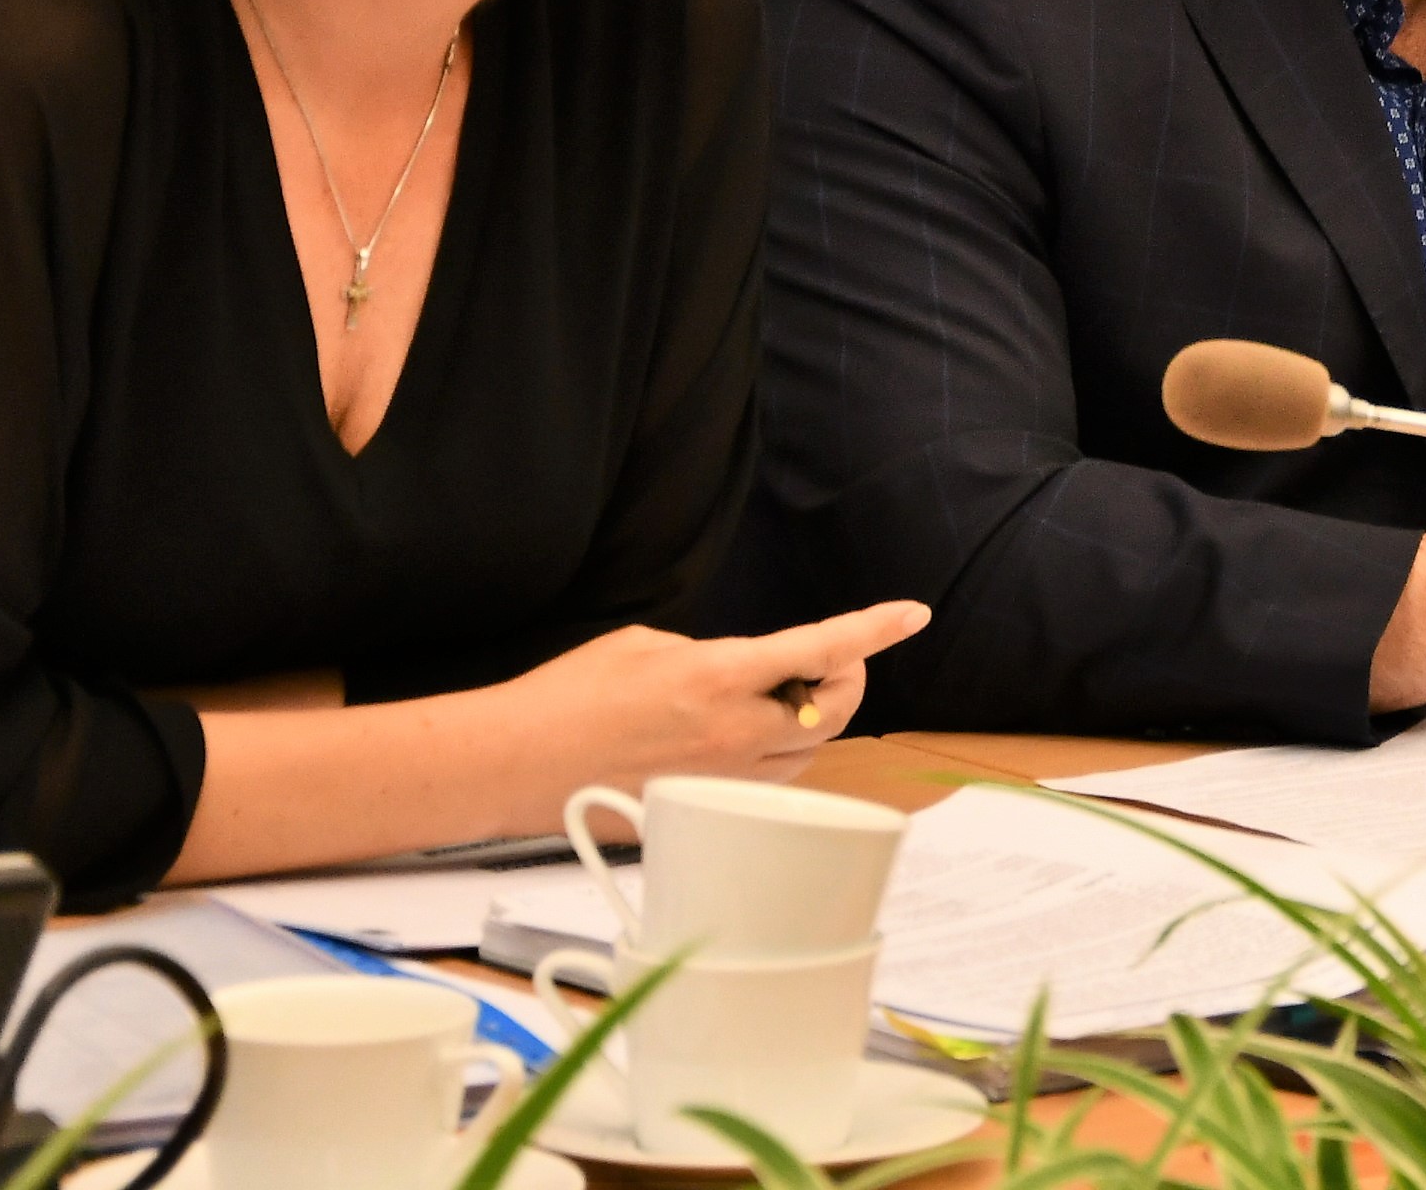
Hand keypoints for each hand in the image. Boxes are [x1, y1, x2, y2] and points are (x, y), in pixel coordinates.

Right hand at [500, 599, 932, 787]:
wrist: (512, 763)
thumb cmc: (567, 696)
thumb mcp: (646, 645)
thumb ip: (712, 656)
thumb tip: (740, 674)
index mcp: (719, 676)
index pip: (822, 648)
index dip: (874, 629)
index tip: (912, 614)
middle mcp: (731, 732)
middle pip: (834, 712)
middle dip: (846, 682)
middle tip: (832, 665)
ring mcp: (719, 780)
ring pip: (805, 754)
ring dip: (809, 723)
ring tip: (778, 699)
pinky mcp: (700, 811)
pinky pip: (763, 787)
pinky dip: (771, 758)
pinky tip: (740, 739)